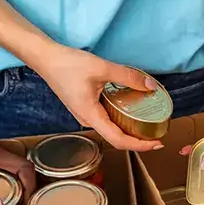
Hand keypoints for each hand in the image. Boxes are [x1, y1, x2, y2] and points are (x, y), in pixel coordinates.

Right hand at [35, 46, 165, 152]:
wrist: (46, 58)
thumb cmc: (68, 64)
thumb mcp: (102, 67)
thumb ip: (128, 76)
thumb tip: (150, 86)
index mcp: (91, 116)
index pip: (119, 140)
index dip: (139, 145)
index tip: (156, 144)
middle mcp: (88, 121)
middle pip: (117, 138)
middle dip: (138, 139)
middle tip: (158, 134)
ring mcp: (86, 115)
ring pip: (111, 129)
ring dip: (130, 129)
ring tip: (149, 123)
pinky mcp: (85, 108)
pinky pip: (106, 119)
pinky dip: (121, 118)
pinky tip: (131, 109)